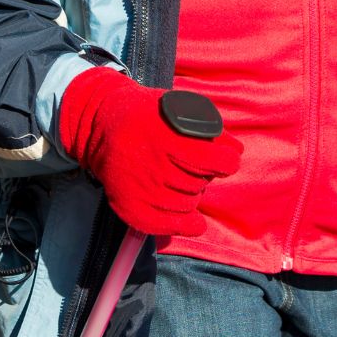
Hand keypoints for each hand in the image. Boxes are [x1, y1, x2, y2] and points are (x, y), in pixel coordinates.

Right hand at [58, 67, 242, 237]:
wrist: (100, 125)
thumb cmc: (147, 115)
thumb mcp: (179, 109)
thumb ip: (209, 129)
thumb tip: (237, 150)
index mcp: (169, 139)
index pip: (215, 161)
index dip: (226, 162)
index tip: (223, 160)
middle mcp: (155, 168)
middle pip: (202, 184)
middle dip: (203, 175)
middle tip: (187, 165)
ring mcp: (143, 191)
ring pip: (189, 204)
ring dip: (191, 195)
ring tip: (177, 180)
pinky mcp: (132, 209)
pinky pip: (172, 227)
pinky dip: (186, 224)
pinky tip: (189, 217)